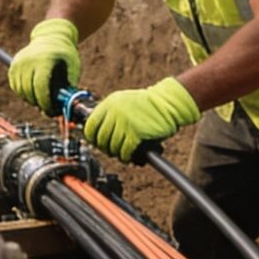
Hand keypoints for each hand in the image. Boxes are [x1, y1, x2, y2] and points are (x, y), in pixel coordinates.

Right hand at [6, 18, 82, 110]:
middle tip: (48, 109)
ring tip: (41, 100)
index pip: (40, 86)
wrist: (52, 36)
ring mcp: (19, 62)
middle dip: (38, 103)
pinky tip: (32, 93)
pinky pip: (15, 86)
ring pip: (20, 90)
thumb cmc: (65, 54)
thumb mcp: (73, 66)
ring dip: (30, 99)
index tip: (51, 110)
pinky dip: (22, 92)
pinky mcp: (13, 65)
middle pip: (28, 90)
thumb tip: (65, 106)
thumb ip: (70, 86)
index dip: (45, 102)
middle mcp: (28, 60)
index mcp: (44, 60)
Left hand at [83, 77, 199, 159]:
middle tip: (112, 151)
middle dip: (106, 148)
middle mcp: (114, 111)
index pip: (90, 125)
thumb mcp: (124, 102)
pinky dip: (125, 156)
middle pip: (101, 139)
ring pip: (112, 146)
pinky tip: (128, 157)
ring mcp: (124, 121)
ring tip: (122, 155)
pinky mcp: (136, 132)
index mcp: (109, 103)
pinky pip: (125, 150)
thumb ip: (111, 114)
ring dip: (117, 154)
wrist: (168, 102)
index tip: (98, 144)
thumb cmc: (148, 105)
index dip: (92, 139)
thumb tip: (99, 135)